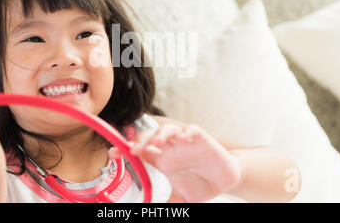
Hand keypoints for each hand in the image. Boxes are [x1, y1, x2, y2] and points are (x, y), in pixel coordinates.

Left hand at [109, 123, 241, 202]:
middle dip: (142, 140)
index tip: (114, 153)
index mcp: (162, 160)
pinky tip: (184, 138)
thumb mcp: (180, 197)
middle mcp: (171, 148)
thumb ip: (166, 202)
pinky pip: (193, 130)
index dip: (126, 149)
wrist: (226, 180)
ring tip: (157, 143)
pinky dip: (188, 132)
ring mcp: (186, 142)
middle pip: (151, 137)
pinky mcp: (202, 139)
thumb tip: (151, 210)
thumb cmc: (201, 185)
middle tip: (135, 150)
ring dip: (161, 134)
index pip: (140, 150)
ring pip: (169, 130)